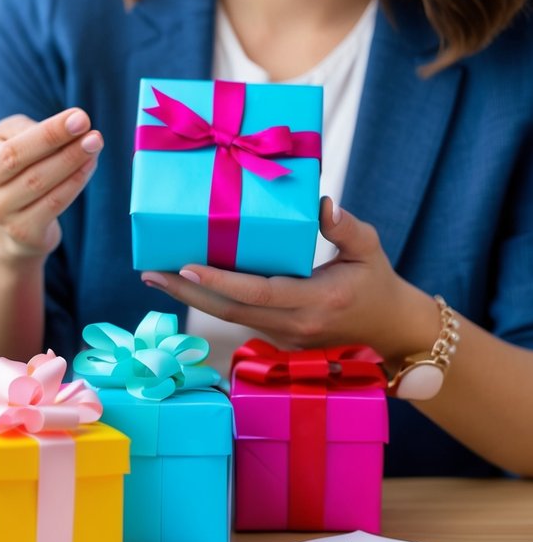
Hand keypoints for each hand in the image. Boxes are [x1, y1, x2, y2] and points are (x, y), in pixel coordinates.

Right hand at [0, 108, 102, 257]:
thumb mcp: (16, 138)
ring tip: (94, 148)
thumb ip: (34, 130)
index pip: (15, 145)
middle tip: (94, 137)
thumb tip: (71, 127)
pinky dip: (73, 185)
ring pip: (40, 185)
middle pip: (25, 166)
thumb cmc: (19, 166)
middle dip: (64, 149)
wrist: (13, 217)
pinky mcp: (20, 231)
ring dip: (73, 165)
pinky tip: (88, 169)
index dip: (50, 132)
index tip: (81, 119)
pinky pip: (52, 205)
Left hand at [140, 198, 440, 361]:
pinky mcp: (277, 338)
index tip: (186, 267)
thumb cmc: (378, 282)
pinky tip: (186, 285)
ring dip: (190, 299)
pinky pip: (238, 318)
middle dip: (186, 293)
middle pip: (229, 311)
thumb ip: (346, 227)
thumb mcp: (369, 249)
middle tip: (150, 272)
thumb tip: (322, 203)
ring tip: (156, 276)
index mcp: (316, 301)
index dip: (220, 282)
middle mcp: (294, 324)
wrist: (391, 330)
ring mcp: (283, 336)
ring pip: (229, 318)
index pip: (258, 293)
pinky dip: (210, 302)